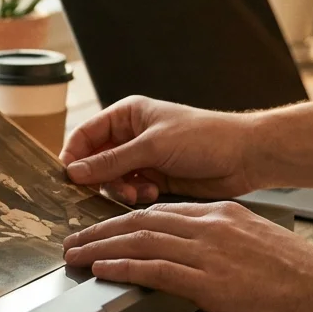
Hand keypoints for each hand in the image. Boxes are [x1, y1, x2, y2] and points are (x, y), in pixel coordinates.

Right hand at [60, 96, 257, 203]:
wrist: (244, 157)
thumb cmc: (204, 137)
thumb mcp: (152, 146)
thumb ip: (111, 161)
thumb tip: (75, 171)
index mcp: (128, 115)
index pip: (86, 134)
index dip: (74, 155)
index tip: (67, 177)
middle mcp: (132, 136)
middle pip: (96, 161)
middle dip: (100, 178)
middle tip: (111, 188)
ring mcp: (144, 158)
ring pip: (113, 180)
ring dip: (121, 190)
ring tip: (138, 192)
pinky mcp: (156, 179)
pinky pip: (132, 191)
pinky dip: (137, 196)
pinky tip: (152, 193)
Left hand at [63, 201, 312, 311]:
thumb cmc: (307, 281)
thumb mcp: (259, 248)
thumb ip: (225, 248)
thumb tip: (200, 262)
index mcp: (223, 214)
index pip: (161, 211)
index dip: (124, 220)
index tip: (103, 229)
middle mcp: (212, 225)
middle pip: (141, 221)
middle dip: (101, 230)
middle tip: (74, 241)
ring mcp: (209, 251)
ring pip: (140, 241)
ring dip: (100, 247)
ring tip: (75, 256)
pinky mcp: (210, 281)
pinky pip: (154, 269)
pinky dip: (122, 267)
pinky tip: (103, 271)